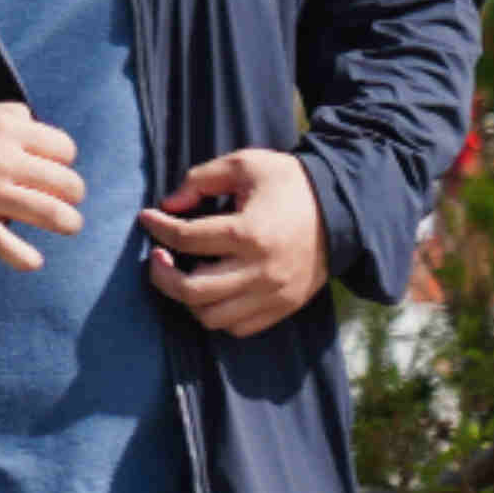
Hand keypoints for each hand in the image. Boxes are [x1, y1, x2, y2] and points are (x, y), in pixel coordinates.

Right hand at [0, 96, 84, 269]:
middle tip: (65, 198)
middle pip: (65, 183)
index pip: (63, 149)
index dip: (64, 159)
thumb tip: (33, 122)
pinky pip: (8, 247)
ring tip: (68, 225)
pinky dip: (25, 259)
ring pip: (50, 215)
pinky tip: (32, 260)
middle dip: (72, 193)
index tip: (54, 167)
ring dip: (68, 223)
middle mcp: (2, 162)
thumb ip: (7, 114)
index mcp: (6, 131)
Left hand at [140, 142, 328, 337]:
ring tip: (185, 274)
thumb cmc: (291, 184)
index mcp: (249, 232)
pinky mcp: (284, 306)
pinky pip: (237, 327)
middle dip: (160, 275)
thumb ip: (201, 179)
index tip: (148, 218)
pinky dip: (217, 314)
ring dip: (187, 298)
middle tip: (158, 256)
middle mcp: (261, 270)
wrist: (345, 210)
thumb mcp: (247, 165)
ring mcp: (274, 293)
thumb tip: (168, 205)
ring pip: (210, 317)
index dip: (157, 226)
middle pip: (190, 290)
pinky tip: (213, 291)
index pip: (185, 238)